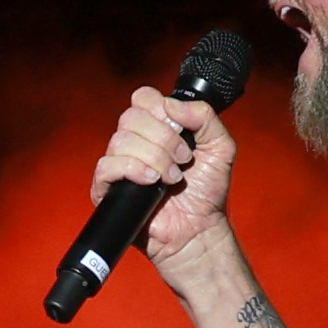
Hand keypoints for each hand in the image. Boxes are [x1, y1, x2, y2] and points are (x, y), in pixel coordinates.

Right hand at [93, 85, 236, 273]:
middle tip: (183, 160)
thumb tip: (171, 105)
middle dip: (164, 138)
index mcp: (156, 127)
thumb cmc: (207, 192)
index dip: (160, 108)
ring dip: (154, 158)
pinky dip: (132, 169)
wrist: (199, 229)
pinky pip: (107, 166)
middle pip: (131, 117)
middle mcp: (136, 141)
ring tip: (172, 178)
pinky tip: (152, 181)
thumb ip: (204, 116)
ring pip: (121, 140)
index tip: (181, 130)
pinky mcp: (108, 188)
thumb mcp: (220, 146)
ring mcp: (120, 164)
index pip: (143, 98)